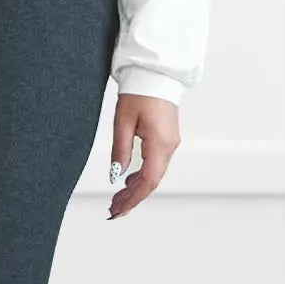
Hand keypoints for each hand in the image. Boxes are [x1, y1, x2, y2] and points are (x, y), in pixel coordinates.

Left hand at [106, 94, 180, 219]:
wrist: (155, 73)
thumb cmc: (139, 92)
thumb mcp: (123, 121)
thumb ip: (120, 150)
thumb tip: (116, 175)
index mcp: (159, 143)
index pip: (147, 181)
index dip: (133, 199)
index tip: (118, 210)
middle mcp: (169, 146)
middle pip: (151, 181)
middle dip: (132, 198)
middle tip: (113, 210)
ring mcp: (170, 142)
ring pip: (154, 174)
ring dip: (136, 188)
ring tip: (117, 200)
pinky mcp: (167, 138)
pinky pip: (156, 163)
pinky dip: (142, 176)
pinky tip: (128, 181)